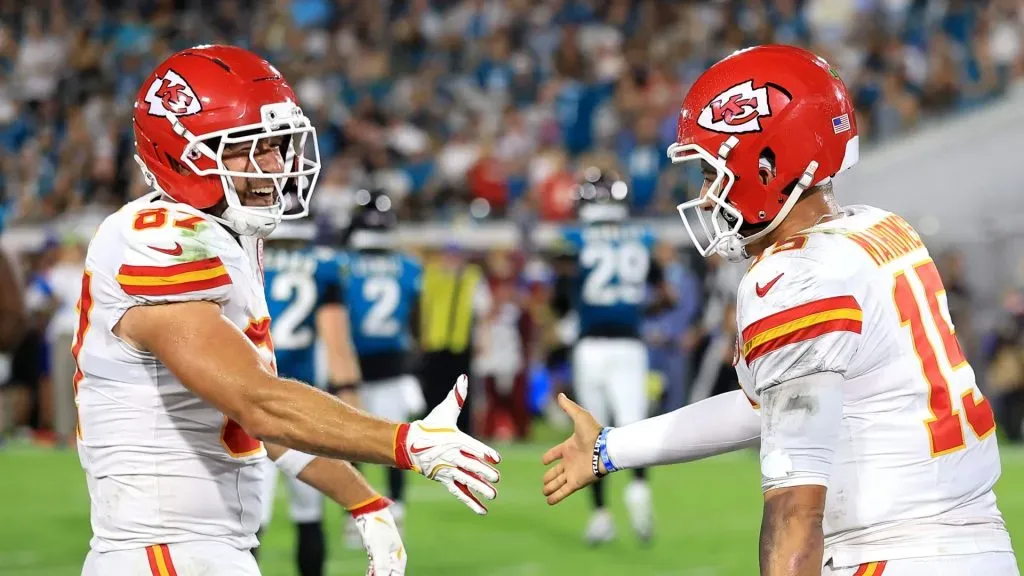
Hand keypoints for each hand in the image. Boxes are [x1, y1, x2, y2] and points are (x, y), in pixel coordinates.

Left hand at [352, 498, 406, 575]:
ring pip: (382, 572)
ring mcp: (386, 555)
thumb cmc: (377, 527)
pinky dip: (372, 571)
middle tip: (371, 574)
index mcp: (399, 558)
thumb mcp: (378, 548)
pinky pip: (376, 567)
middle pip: (390, 575)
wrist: (370, 510)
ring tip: (370, 572)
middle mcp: (394, 558)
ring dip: (376, 574)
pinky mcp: (378, 552)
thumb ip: (382, 565)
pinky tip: (369, 571)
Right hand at [394, 375, 500, 513]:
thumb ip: (457, 396)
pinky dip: (470, 501)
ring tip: (493, 495)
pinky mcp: (445, 480)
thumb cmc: (431, 426)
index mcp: (456, 440)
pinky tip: (483, 510)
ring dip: (479, 489)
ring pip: (466, 481)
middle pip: (470, 466)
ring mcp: (448, 470)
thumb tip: (463, 378)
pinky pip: (459, 492)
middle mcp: (452, 456)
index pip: (472, 447)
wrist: (409, 444)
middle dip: (483, 473)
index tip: (496, 459)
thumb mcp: (444, 411)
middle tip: (496, 479)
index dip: (484, 452)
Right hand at [541, 393, 604, 504]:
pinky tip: (549, 502)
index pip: (556, 453)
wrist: (605, 449)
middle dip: (549, 477)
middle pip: (557, 471)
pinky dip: (556, 497)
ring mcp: (573, 472)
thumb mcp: (579, 416)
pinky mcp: (576, 482)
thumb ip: (569, 407)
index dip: (550, 456)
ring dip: (551, 487)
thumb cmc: (594, 432)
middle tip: (543, 482)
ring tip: (545, 492)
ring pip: (558, 482)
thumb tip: (560, 395)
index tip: (543, 461)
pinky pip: (564, 491)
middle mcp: (571, 461)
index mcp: (570, 447)